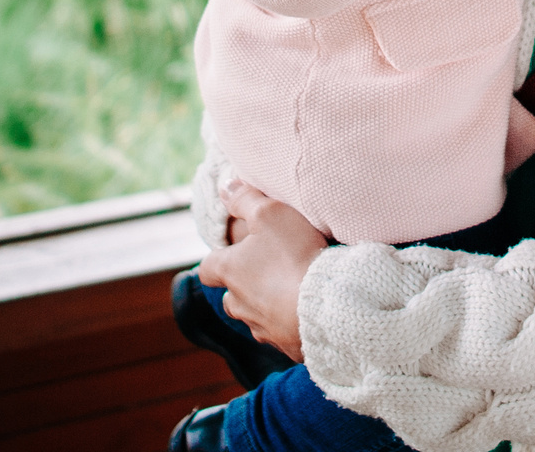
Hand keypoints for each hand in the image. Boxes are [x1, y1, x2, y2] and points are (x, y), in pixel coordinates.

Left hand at [199, 180, 326, 362]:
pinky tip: (308, 313)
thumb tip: (224, 188)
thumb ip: (245, 199)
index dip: (217, 259)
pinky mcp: (287, 347)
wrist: (327, 306)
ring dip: (267, 306)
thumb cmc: (293, 256)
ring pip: (255, 317)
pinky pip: (282, 335)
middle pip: (231, 297)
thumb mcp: (270, 214)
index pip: (207, 268)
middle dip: (244, 287)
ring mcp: (262, 329)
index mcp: (230, 273)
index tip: (231, 252)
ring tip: (292, 292)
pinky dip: (290, 324)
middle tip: (268, 271)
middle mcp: (240, 305)